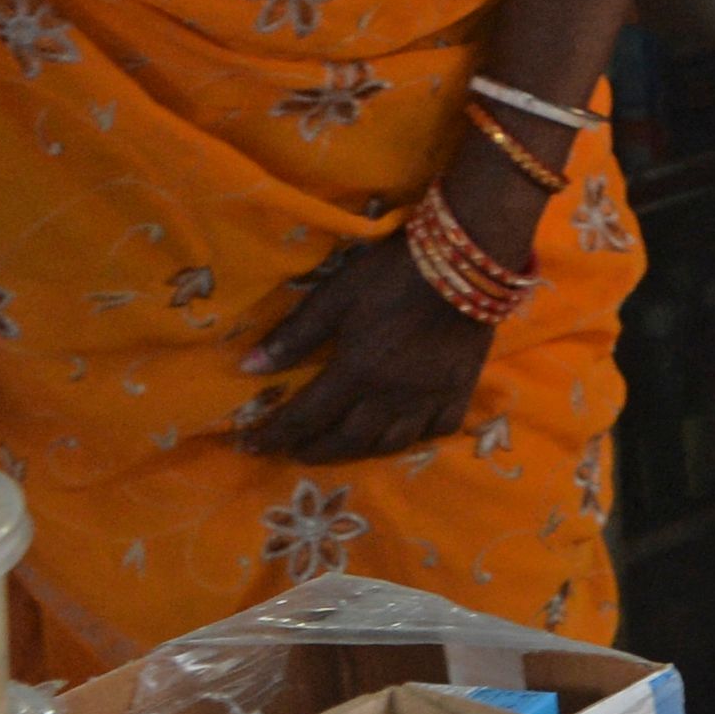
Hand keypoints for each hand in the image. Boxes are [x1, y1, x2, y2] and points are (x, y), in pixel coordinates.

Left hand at [238, 237, 496, 463]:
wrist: (467, 261)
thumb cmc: (393, 274)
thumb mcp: (335, 296)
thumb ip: (294, 335)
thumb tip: (247, 367)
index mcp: (356, 372)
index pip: (305, 417)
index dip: (274, 436)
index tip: (249, 446)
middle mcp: (392, 396)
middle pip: (347, 441)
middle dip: (314, 450)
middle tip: (292, 452)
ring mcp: (430, 397)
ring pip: (391, 443)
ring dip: (359, 452)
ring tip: (340, 449)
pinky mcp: (461, 388)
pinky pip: (438, 429)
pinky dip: (416, 437)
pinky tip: (403, 431)